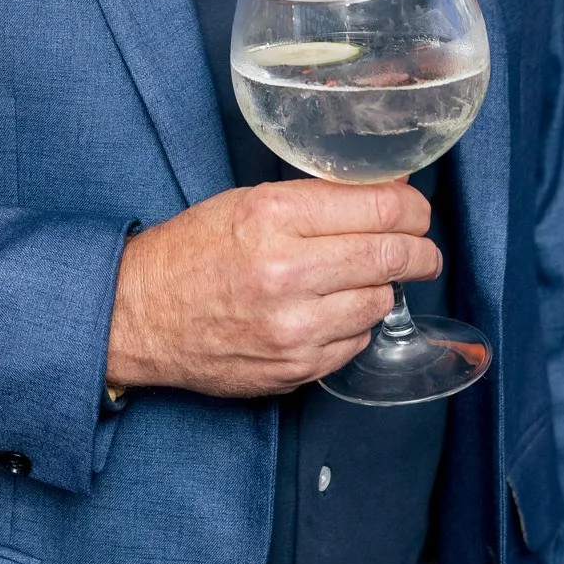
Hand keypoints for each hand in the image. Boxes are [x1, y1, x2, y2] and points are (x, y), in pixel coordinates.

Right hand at [106, 180, 440, 398]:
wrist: (139, 315)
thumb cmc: (191, 252)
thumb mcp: (246, 202)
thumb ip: (316, 200)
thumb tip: (386, 195)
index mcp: (272, 216)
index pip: (378, 208)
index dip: (413, 208)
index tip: (418, 211)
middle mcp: (286, 272)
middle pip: (390, 257)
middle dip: (419, 250)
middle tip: (424, 249)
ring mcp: (292, 327)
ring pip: (378, 302)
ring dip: (381, 288)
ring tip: (364, 278)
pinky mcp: (294, 368)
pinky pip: (354, 342)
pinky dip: (353, 324)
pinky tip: (331, 310)